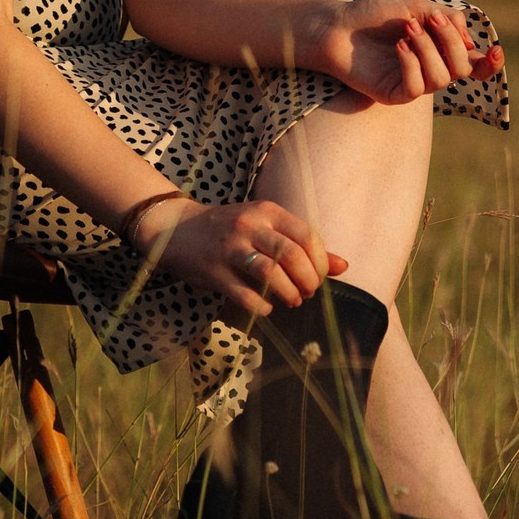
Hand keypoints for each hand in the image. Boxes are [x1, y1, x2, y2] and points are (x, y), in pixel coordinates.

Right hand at [129, 195, 347, 316]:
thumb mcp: (266, 227)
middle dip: (307, 279)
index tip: (320, 276)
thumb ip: (303, 245)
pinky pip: (245, 294)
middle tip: (308, 292)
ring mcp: (229, 248)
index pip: (307, 236)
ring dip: (289, 293)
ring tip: (293, 300)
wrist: (175, 230)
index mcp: (266, 211)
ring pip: (270, 273)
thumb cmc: (229, 229)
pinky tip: (267, 307)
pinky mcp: (214, 271)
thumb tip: (343, 266)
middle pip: (291, 255)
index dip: (320, 261)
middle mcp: (249, 226)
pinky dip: (263, 305)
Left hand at [310, 0, 503, 105]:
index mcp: (440, 51)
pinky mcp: (393, 95)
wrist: (338, 26)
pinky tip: (399, 46)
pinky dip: (411, 64)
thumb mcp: (415, 8)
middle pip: (461, 68)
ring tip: (407, 30)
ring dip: (428, 49)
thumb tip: (470, 40)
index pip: (474, 65)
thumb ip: (446, 19)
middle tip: (429, 19)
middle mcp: (430, 70)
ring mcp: (412, 84)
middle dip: (451, 42)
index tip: (495, 50)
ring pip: (440, 78)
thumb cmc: (374, 15)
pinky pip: (415, 88)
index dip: (490, 64)